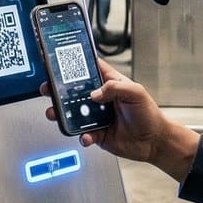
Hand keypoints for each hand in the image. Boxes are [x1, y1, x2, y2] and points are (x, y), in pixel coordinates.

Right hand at [40, 60, 198, 180]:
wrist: (155, 141)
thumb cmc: (149, 113)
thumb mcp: (136, 92)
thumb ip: (115, 88)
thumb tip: (94, 94)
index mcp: (108, 83)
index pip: (88, 69)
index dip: (74, 64)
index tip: (59, 61)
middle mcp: (100, 99)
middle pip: (73, 91)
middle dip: (58, 90)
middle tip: (48, 88)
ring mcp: (96, 116)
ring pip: (72, 113)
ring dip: (61, 114)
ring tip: (55, 113)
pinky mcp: (97, 134)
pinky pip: (83, 134)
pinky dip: (81, 136)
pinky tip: (85, 136)